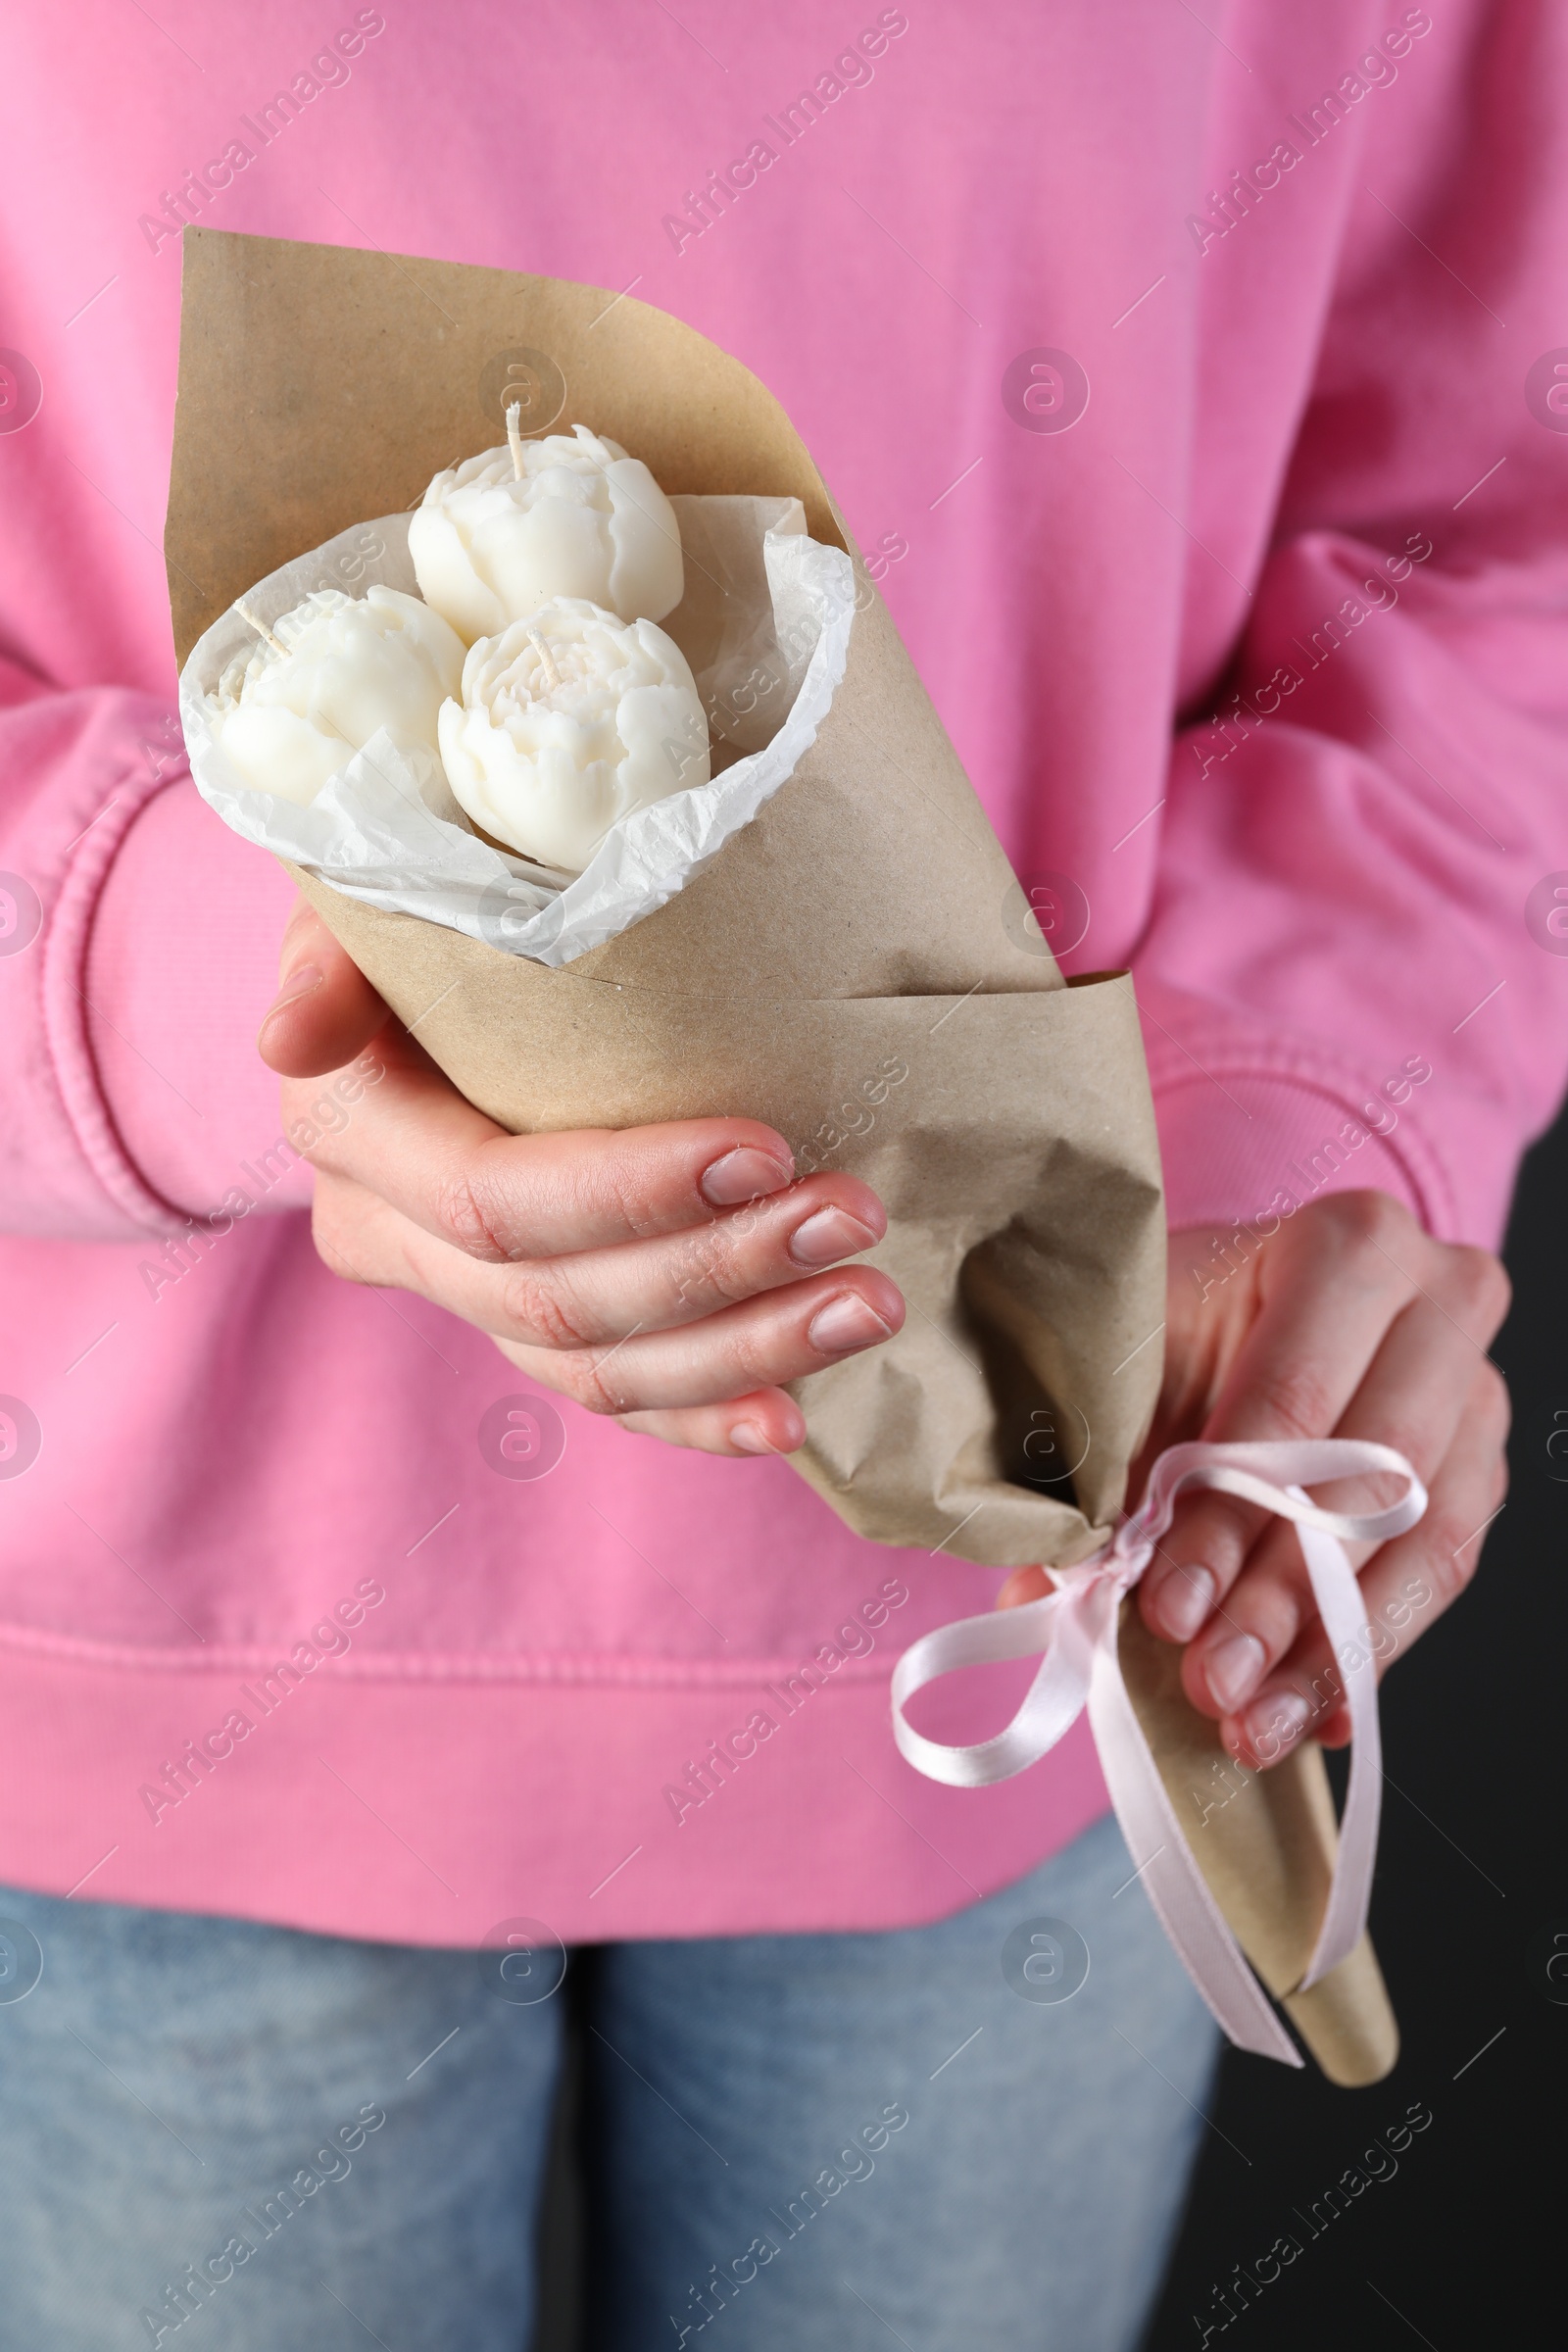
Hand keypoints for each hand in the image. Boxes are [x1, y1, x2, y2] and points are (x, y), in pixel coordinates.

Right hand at [257, 896, 902, 1455]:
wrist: (422, 964)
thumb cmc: (430, 898)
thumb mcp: (380, 890)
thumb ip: (337, 952)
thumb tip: (292, 1035)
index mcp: (350, 1130)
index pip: (491, 1198)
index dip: (630, 1191)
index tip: (765, 1148)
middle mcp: (389, 1234)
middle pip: (559, 1299)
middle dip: (721, 1267)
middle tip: (855, 1217)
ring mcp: (459, 1297)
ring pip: (597, 1367)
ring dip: (745, 1348)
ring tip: (869, 1302)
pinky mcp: (527, 1330)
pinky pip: (615, 1399)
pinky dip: (704, 1416)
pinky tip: (791, 1419)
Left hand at [997, 1193, 1509, 1767]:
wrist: (1237, 1310)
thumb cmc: (1174, 1328)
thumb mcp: (1129, 1367)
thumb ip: (1101, 1464)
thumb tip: (1051, 1590)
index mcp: (1350, 1244)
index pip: (1296, 1397)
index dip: (1228, 1512)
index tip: (1165, 1605)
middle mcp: (1442, 1305)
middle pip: (1373, 1477)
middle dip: (1280, 1598)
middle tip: (1206, 1680)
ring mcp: (1477, 1395)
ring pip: (1421, 1543)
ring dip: (1327, 1651)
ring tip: (1243, 1724)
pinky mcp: (1478, 1474)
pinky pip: (1436, 1581)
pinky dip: (1362, 1658)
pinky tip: (1299, 1718)